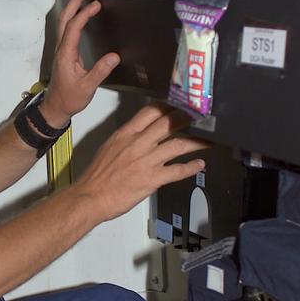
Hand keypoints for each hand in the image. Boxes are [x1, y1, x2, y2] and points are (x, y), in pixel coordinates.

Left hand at [41, 0, 119, 127]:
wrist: (55, 107)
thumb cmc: (69, 98)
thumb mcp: (87, 88)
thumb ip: (100, 72)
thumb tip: (114, 56)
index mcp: (66, 54)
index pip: (73, 28)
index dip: (84, 14)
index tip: (96, 4)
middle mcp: (61, 48)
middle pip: (64, 18)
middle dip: (74, 1)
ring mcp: (62, 49)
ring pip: (64, 22)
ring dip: (73, 6)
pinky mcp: (65, 51)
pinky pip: (68, 28)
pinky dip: (75, 16)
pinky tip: (84, 13)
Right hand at [72, 104, 207, 224]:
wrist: (90, 196)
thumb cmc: (97, 175)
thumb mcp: (109, 147)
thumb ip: (127, 139)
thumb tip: (140, 134)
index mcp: (126, 134)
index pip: (150, 112)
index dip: (168, 105)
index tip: (180, 103)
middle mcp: (138, 143)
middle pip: (168, 123)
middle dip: (187, 118)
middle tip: (201, 116)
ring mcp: (147, 161)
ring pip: (178, 145)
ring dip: (196, 142)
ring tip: (209, 141)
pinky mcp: (152, 179)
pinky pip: (177, 171)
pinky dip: (191, 167)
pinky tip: (199, 165)